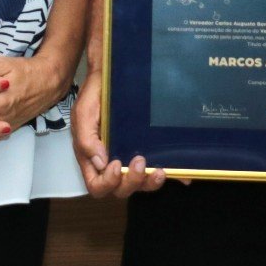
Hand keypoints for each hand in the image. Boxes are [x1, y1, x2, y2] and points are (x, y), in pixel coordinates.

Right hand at [71, 70, 166, 198]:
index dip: (108, 182)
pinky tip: (182, 177)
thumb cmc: (94, 96)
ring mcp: (130, 158)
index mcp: (93, 157)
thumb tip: (101, 163)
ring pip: (141, 184)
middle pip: (121, 189)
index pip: (97, 185)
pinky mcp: (146, 150)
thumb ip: (86, 140)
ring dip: (150, 182)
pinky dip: (173, 176)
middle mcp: (112, 162)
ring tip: (160, 170)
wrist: (110, 76)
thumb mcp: (84, 114)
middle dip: (132, 181)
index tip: (117, 165)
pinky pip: (158, 169)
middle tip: (140, 161)